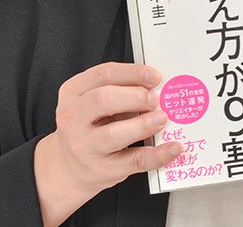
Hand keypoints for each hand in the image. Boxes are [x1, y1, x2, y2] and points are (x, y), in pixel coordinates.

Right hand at [34, 62, 181, 225]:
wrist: (68, 168)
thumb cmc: (89, 127)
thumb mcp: (92, 102)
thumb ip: (119, 90)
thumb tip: (158, 87)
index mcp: (73, 93)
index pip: (102, 75)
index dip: (133, 73)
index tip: (155, 76)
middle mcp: (73, 119)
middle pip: (103, 100)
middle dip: (135, 96)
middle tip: (155, 99)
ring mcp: (85, 147)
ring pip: (114, 134)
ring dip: (144, 124)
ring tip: (162, 118)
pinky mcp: (103, 169)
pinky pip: (134, 161)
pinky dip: (158, 154)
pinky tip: (174, 148)